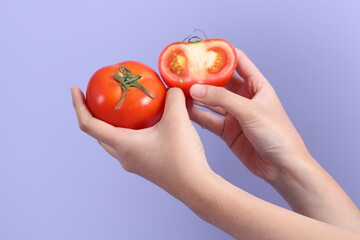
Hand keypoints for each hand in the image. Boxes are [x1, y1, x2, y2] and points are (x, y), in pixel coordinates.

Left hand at [71, 87, 211, 192]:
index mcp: (122, 145)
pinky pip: (128, 144)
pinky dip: (128, 130)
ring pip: (113, 140)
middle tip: (98, 97)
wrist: (195, 186)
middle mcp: (123, 156)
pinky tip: (145, 122)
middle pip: (98, 133)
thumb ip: (173, 98)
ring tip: (120, 108)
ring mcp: (134, 163)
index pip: (89, 125)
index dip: (78, 105)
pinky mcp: (145, 165)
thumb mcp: (178, 120)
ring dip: (111, 124)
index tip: (74, 89)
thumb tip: (171, 88)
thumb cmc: (182, 156)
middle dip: (93, 114)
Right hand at [188, 48, 309, 181]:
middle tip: (185, 72)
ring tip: (179, 90)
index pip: (238, 61)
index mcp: (257, 86)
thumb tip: (196, 88)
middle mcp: (245, 98)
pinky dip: (197, 114)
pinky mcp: (227, 130)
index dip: (221, 54)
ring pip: (212, 101)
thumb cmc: (279, 136)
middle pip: (220, 81)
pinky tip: (184, 110)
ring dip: (197, 96)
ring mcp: (235, 114)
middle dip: (203, 76)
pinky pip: (209, 119)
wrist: (282, 168)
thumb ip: (222, 99)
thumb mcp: (251, 111)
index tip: (202, 49)